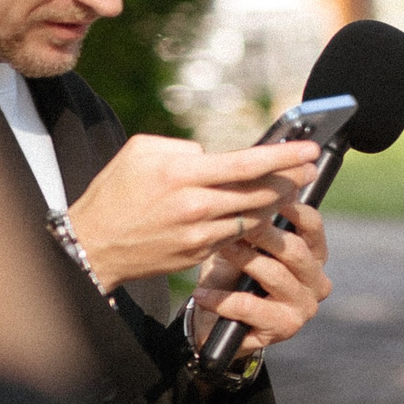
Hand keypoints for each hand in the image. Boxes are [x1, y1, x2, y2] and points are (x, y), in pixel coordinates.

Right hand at [63, 136, 319, 287]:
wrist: (93, 245)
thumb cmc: (114, 192)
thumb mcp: (140, 152)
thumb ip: (183, 148)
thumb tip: (214, 154)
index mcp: (181, 174)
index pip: (246, 163)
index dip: (284, 157)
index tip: (310, 149)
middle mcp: (194, 206)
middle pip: (259, 192)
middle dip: (291, 179)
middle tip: (308, 169)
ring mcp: (198, 235)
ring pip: (254, 217)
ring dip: (275, 203)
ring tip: (288, 188)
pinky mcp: (198, 255)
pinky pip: (236, 237)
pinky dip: (252, 224)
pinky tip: (259, 213)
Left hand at [187, 203, 331, 355]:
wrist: (215, 325)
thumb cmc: (231, 277)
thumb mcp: (241, 245)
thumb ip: (252, 221)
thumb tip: (248, 181)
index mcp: (313, 256)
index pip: (312, 225)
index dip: (291, 208)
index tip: (263, 195)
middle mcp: (317, 281)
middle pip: (294, 249)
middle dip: (263, 233)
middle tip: (235, 220)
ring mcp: (305, 306)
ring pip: (274, 275)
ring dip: (243, 260)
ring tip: (218, 249)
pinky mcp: (286, 327)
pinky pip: (251, 307)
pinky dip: (223, 300)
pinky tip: (201, 295)